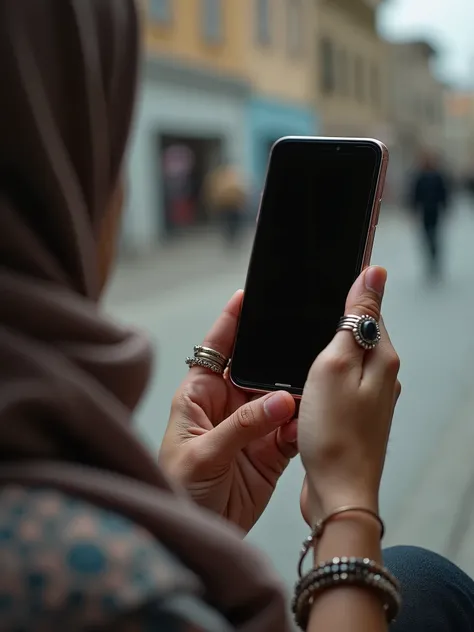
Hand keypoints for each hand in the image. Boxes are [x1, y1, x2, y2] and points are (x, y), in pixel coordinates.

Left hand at [159, 290, 297, 533]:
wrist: (194, 534)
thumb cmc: (176, 488)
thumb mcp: (203, 453)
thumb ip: (242, 425)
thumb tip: (279, 399)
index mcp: (200, 395)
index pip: (216, 350)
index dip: (231, 323)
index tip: (247, 297)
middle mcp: (227, 406)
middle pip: (257, 370)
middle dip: (277, 357)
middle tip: (302, 341)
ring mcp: (251, 428)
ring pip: (280, 398)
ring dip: (296, 392)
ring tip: (314, 382)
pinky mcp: (270, 451)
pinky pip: (292, 429)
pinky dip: (304, 424)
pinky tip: (313, 419)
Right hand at [299, 267, 400, 525]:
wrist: (337, 492)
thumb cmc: (333, 433)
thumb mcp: (335, 363)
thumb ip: (355, 319)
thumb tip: (375, 273)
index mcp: (382, 357)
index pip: (368, 308)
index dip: (344, 294)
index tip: (319, 288)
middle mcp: (383, 375)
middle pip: (357, 333)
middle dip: (330, 326)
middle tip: (300, 332)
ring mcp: (370, 397)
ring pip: (346, 359)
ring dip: (323, 354)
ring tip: (300, 360)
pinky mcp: (355, 415)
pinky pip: (338, 383)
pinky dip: (321, 378)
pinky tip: (305, 385)